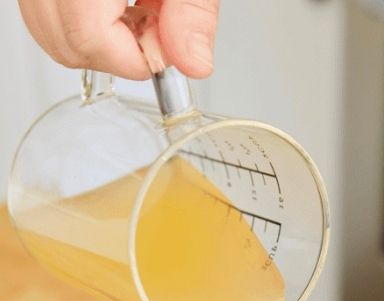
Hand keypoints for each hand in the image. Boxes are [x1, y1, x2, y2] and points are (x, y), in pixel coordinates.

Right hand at [17, 0, 220, 79]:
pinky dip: (79, 21)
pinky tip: (114, 3)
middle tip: (155, 26)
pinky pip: (43, 14)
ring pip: (49, 32)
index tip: (165, 50)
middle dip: (116, 52)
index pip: (89, 38)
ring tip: (136, 8)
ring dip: (98, 38)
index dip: (134, 58)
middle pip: (64, 42)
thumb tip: (192, 63)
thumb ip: (192, 13)